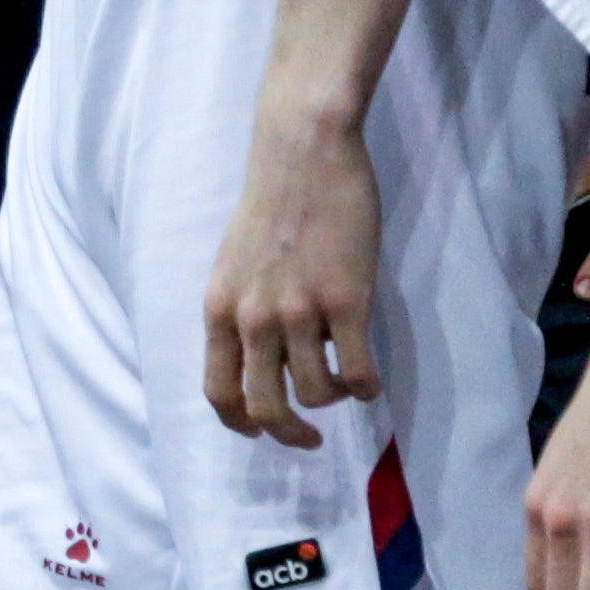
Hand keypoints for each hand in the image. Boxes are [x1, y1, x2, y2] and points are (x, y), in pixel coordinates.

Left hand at [201, 87, 379, 443]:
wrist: (303, 152)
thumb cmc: (272, 201)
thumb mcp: (235, 263)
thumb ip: (242, 310)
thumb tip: (262, 357)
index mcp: (221, 309)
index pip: (219, 391)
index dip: (241, 424)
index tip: (261, 431)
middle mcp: (254, 318)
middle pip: (264, 407)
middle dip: (289, 433)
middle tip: (309, 437)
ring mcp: (300, 311)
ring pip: (316, 393)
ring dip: (335, 398)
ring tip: (345, 382)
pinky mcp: (346, 301)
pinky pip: (358, 371)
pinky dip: (367, 388)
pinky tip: (370, 380)